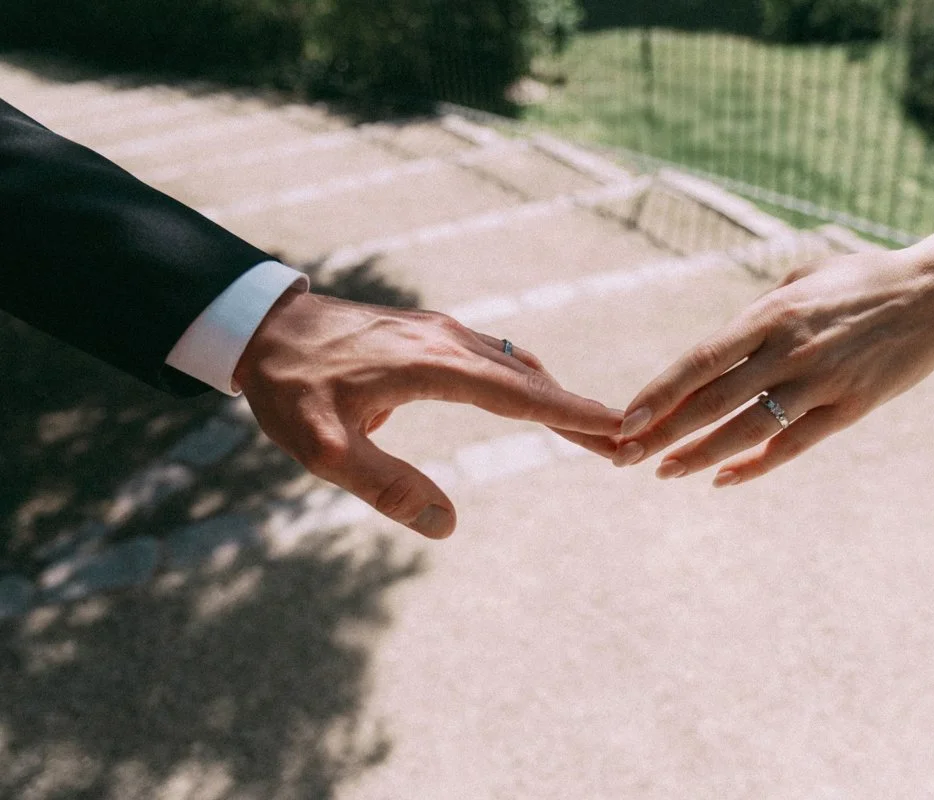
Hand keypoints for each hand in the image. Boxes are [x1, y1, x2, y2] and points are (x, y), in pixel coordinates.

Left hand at [234, 290, 620, 537]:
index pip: (521, 395)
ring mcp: (441, 331)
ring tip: (591, 428)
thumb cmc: (289, 388)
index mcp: (434, 366)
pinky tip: (532, 396)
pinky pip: (494, 356)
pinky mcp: (429, 332)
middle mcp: (449, 340)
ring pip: (515, 364)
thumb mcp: (326, 449)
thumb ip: (387, 487)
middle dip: (578, 412)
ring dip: (554, 396)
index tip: (620, 428)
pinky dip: (526, 381)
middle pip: (531, 379)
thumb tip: (447, 525)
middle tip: (625, 441)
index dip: (572, 415)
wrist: (261, 325)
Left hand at [612, 249, 933, 485]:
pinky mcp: (850, 407)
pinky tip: (723, 480)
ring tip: (664, 472)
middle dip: (664, 432)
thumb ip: (758, 314)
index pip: (701, 360)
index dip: (660, 393)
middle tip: (625, 456)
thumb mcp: (801, 278)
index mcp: (771, 314)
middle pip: (713, 401)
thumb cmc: (861, 279)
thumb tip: (720, 348)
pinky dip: (756, 466)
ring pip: (748, 430)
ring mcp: (821, 382)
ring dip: (701, 455)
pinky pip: (794, 445)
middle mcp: (790, 350)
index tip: (626, 418)